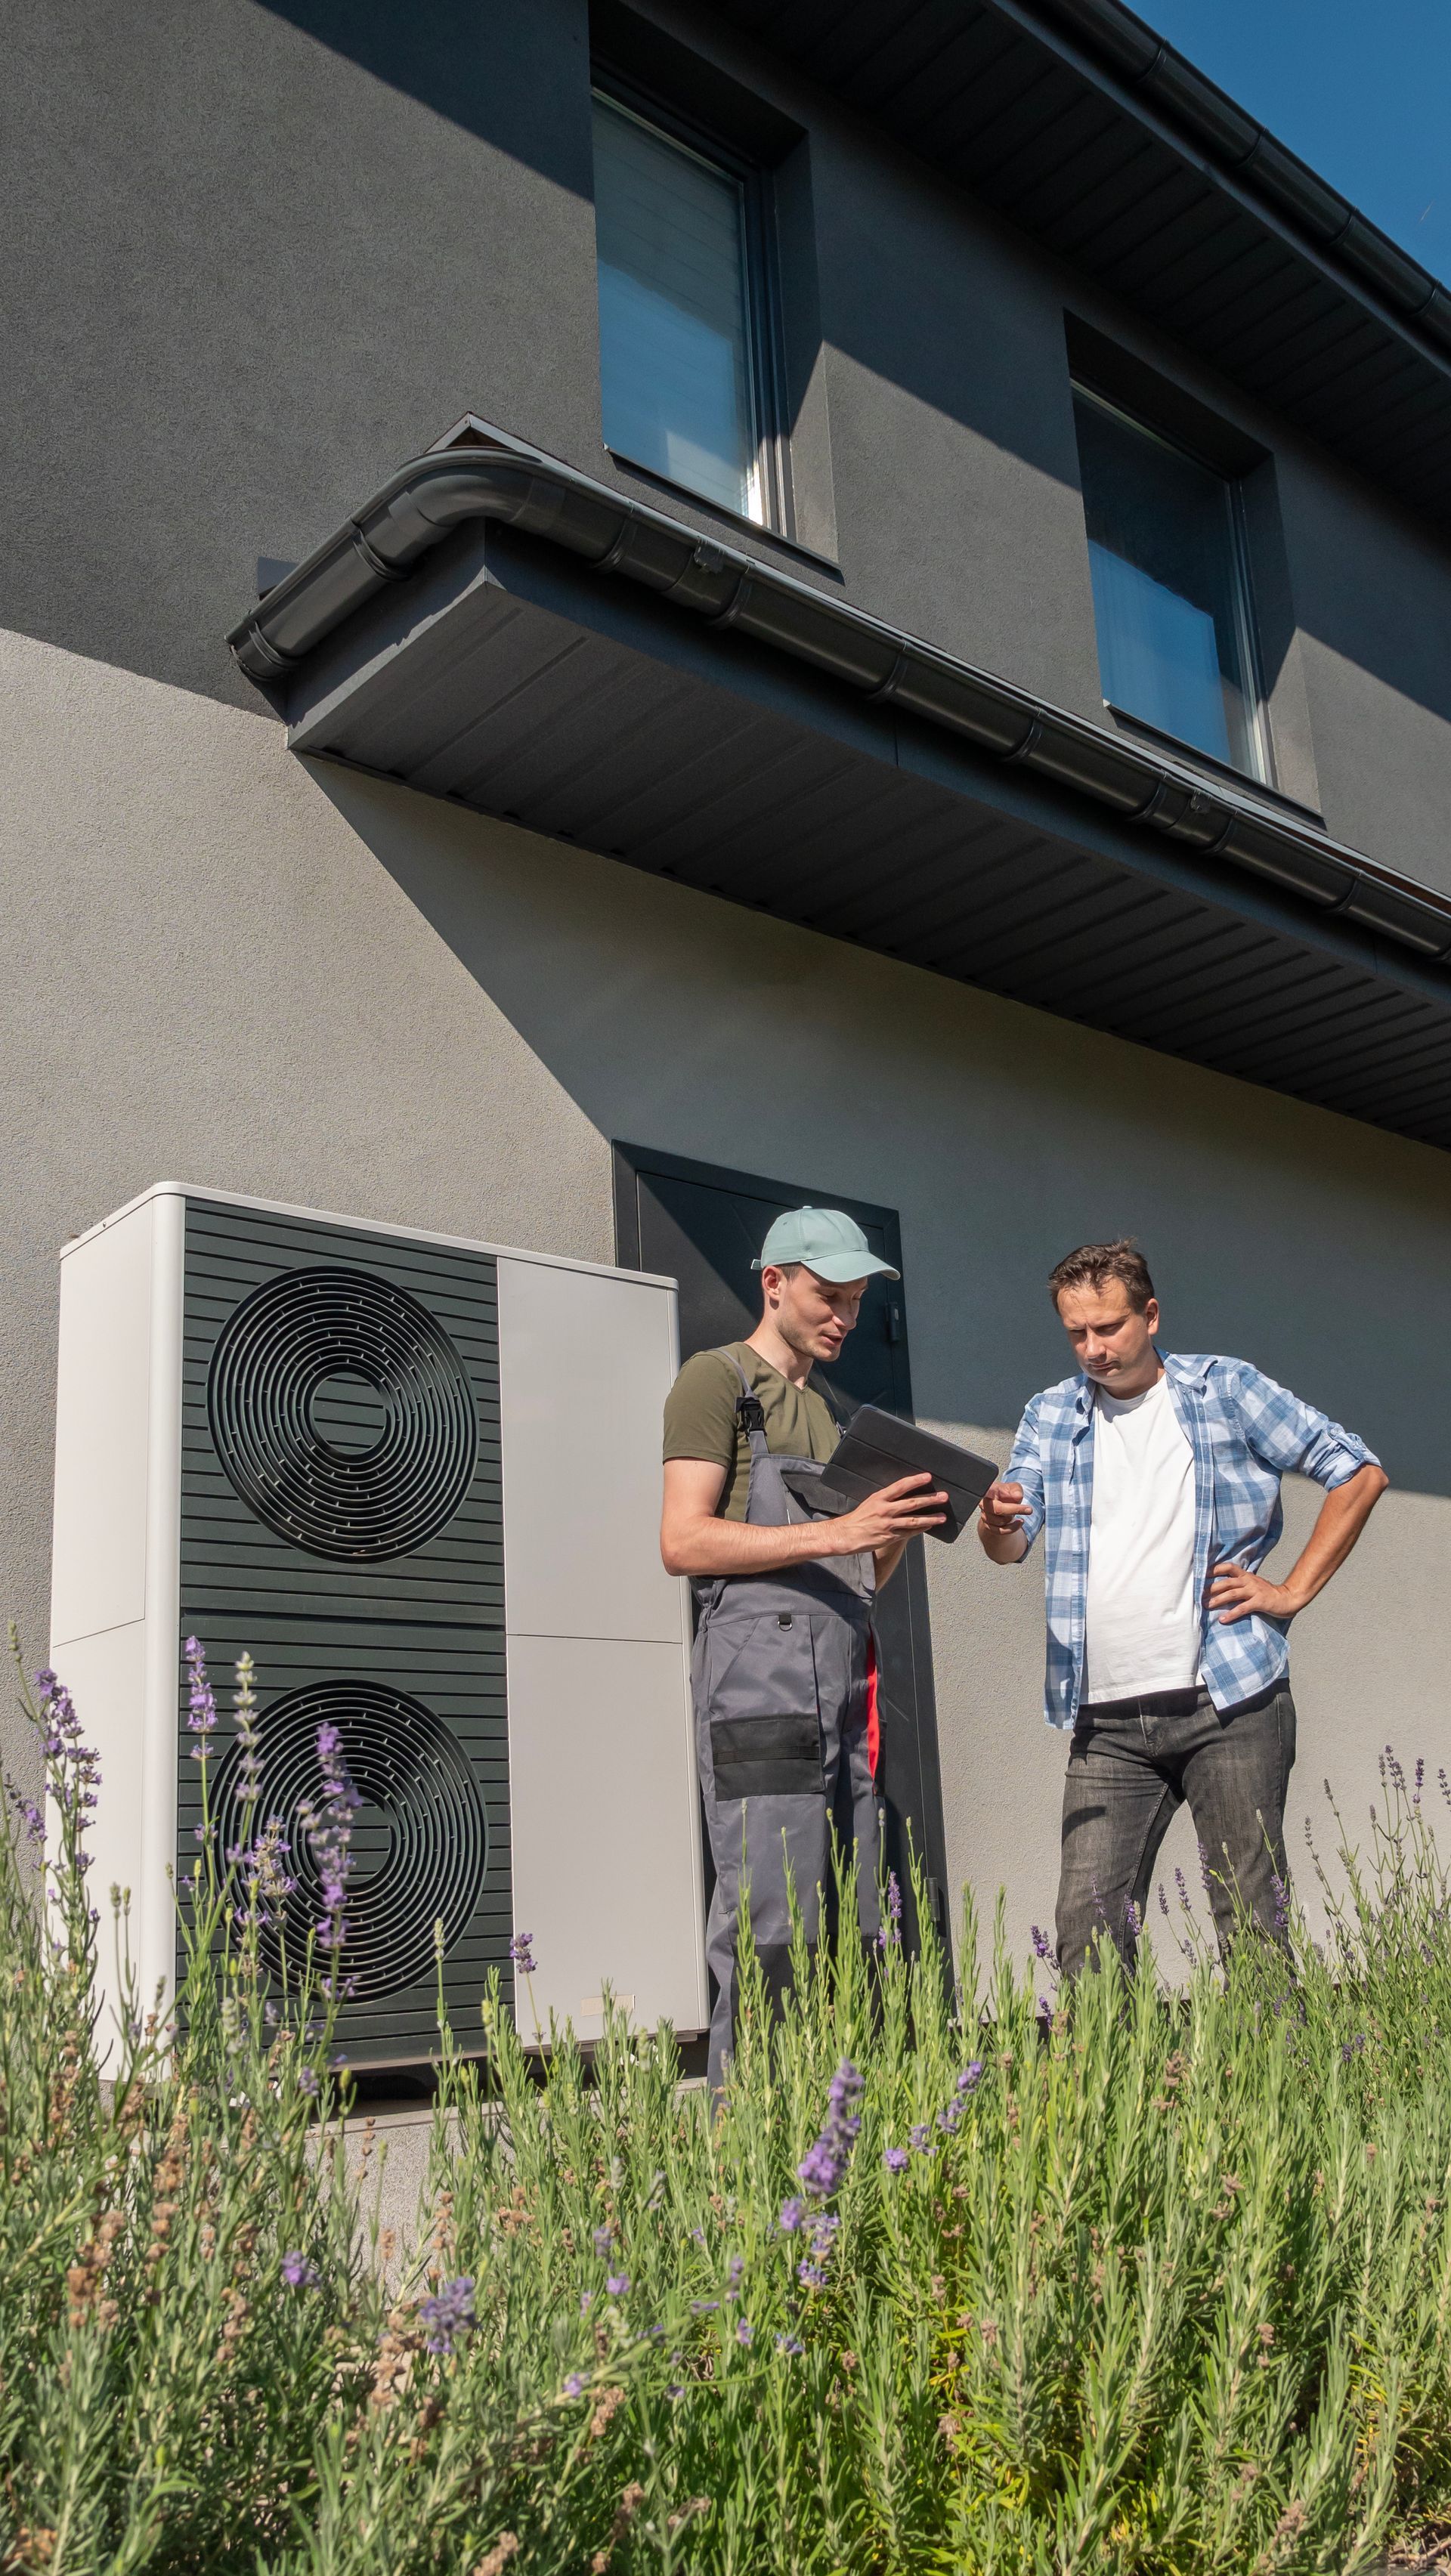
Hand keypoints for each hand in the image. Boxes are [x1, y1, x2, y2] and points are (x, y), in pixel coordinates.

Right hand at [829, 1471, 946, 1554]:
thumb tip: (905, 1492)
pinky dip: (921, 1529)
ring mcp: (888, 1525)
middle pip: (912, 1503)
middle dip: (930, 1499)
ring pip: (914, 1520)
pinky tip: (929, 1525)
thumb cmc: (859, 1517)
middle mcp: (885, 1510)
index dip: (915, 1481)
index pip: (900, 1486)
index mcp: (879, 1498)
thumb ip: (887, 1497)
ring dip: (930, 1518)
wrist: (846, 1534)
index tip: (927, 1477)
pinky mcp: (890, 1537)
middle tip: (943, 1496)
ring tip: (942, 1516)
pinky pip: (909, 1532)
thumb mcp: (871, 1501)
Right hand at [978, 1479, 1027, 1536]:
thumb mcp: (1013, 1488)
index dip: (992, 1494)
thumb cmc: (1005, 1494)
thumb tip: (1017, 1496)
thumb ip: (1016, 1490)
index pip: (989, 1493)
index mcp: (988, 1492)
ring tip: (1019, 1512)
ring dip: (1012, 1518)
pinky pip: (1000, 1531)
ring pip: (1000, 1521)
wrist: (1001, 1505)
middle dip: (1015, 1510)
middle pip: (998, 1510)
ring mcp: (985, 1516)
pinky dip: (1012, 1528)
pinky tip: (1019, 1523)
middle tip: (1029, 1509)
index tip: (1014, 1497)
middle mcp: (984, 1504)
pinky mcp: (988, 1526)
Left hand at [1207, 1561, 1300, 1624]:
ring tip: (1207, 1605)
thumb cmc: (1268, 1593)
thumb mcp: (1254, 1584)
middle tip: (1199, 1595)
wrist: (1288, 1598)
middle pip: (1226, 1582)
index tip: (1202, 1574)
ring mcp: (1254, 1591)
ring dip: (1218, 1600)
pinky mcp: (1259, 1602)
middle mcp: (1249, 1581)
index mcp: (1247, 1576)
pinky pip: (1242, 1608)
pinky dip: (1231, 1614)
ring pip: (1232, 1594)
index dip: (1215, 1569)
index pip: (1229, 1567)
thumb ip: (1241, 1584)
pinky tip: (1223, 1619)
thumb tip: (1222, 1588)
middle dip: (1211, 1588)